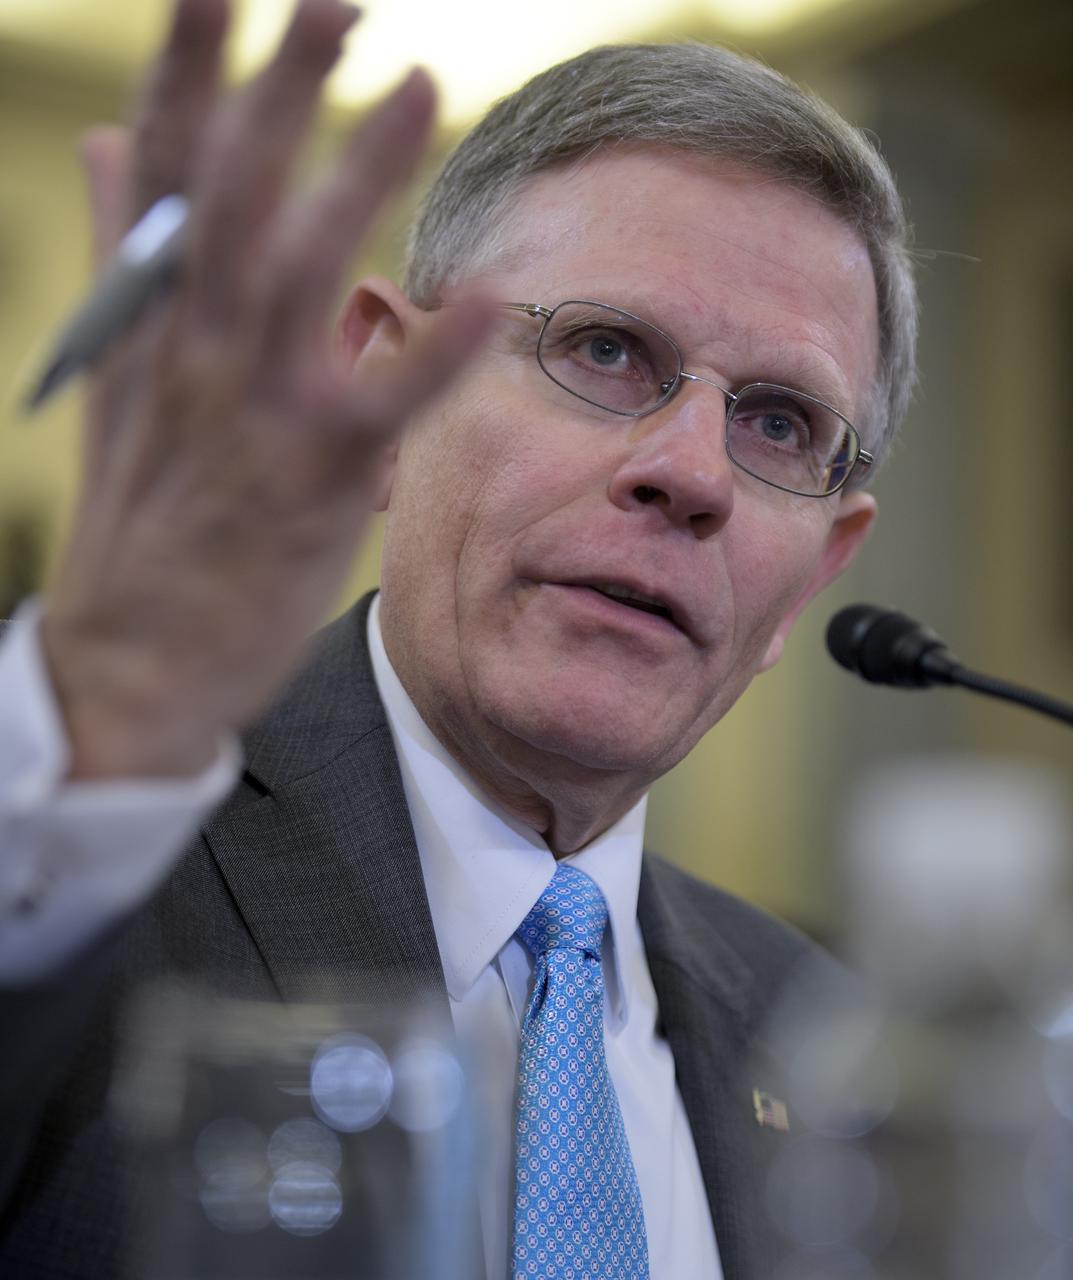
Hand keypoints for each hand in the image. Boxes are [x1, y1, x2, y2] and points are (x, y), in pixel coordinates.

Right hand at [39, 0, 488, 779]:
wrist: (134, 664)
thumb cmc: (145, 523)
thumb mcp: (119, 386)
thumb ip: (126, 259)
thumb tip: (109, 145)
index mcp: (152, 321)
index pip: (163, 169)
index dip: (188, 68)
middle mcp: (194, 353)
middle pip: (231, 197)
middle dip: (277, 87)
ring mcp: (249, 418)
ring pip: (294, 277)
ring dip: (355, 180)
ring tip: (418, 87)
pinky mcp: (306, 487)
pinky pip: (377, 408)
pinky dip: (428, 354)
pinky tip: (483, 297)